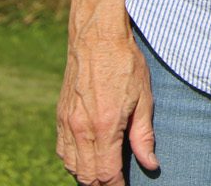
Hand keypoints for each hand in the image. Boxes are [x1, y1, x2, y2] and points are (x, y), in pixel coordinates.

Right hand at [57, 26, 156, 185]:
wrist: (96, 40)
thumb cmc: (125, 65)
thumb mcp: (144, 99)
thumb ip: (144, 136)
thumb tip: (151, 165)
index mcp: (104, 127)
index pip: (106, 173)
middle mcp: (80, 130)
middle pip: (86, 175)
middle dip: (102, 184)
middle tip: (118, 182)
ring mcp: (66, 124)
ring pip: (71, 166)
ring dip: (87, 175)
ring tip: (105, 174)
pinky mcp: (59, 118)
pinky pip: (62, 152)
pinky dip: (74, 162)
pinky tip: (88, 159)